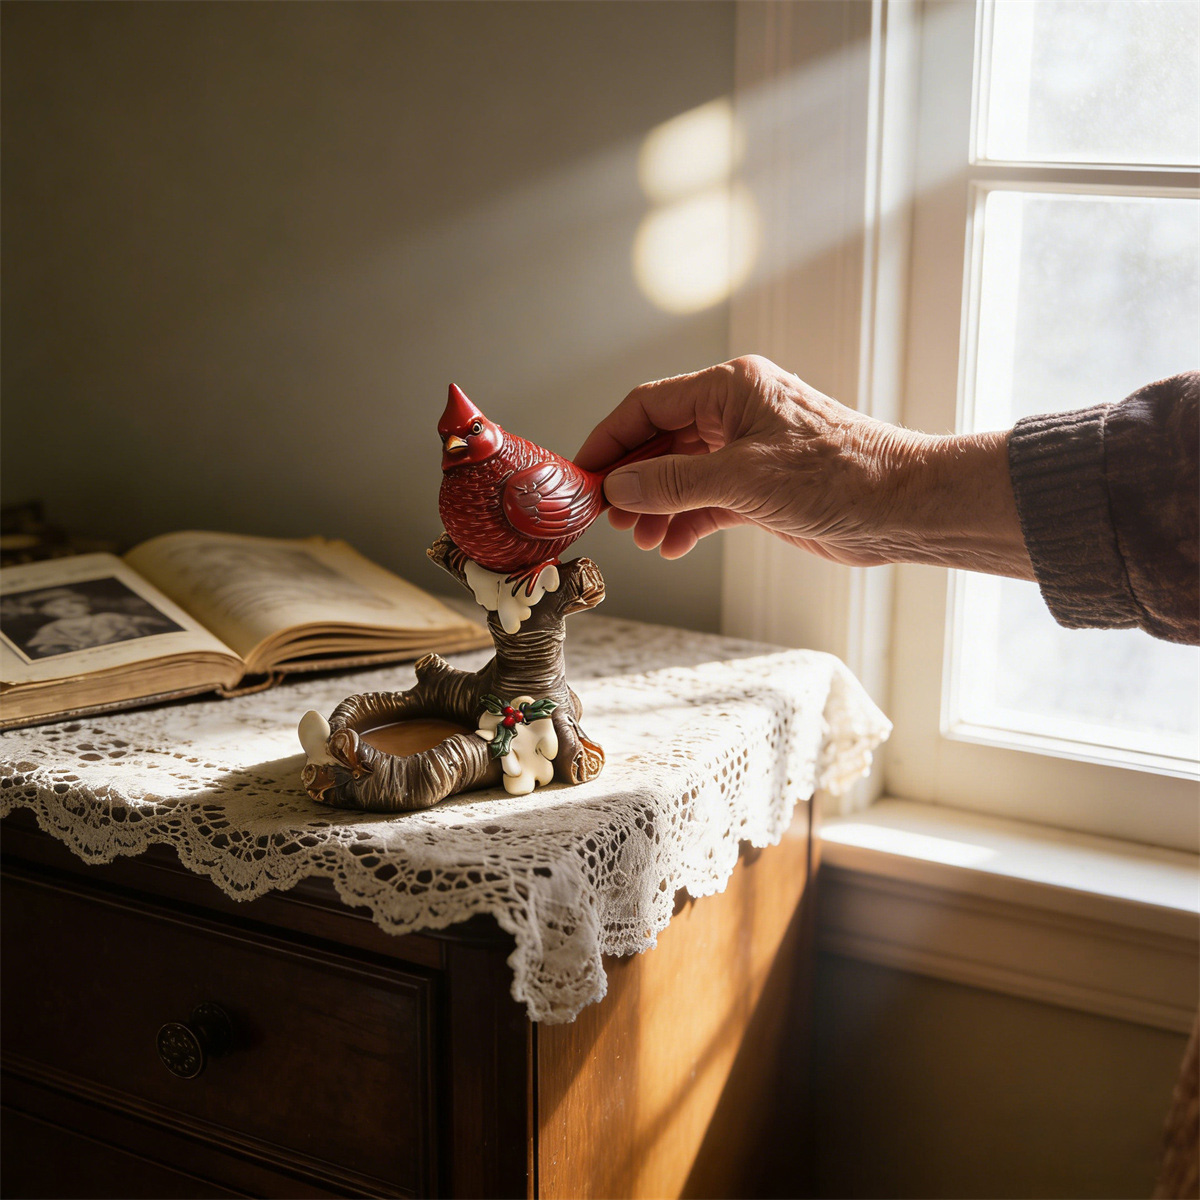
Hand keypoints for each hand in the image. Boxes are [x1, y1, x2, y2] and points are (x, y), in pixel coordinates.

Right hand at [575, 355, 1033, 577]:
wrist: (901, 508)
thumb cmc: (838, 476)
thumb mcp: (742, 479)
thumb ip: (673, 483)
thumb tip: (618, 488)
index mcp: (731, 388)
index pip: (648, 405)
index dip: (609, 440)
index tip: (581, 474)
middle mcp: (736, 413)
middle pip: (660, 442)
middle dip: (632, 481)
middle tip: (608, 517)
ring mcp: (748, 451)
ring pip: (682, 476)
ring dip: (657, 507)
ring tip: (642, 539)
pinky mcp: (761, 488)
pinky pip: (707, 501)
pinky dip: (685, 523)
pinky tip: (670, 547)